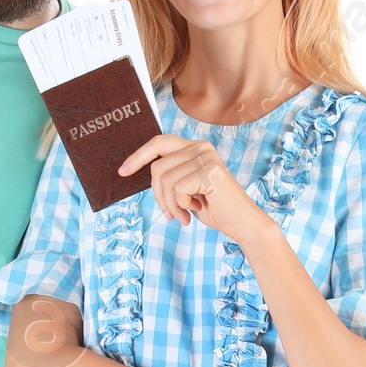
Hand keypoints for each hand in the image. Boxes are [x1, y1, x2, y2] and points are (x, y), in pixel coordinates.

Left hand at [119, 132, 265, 244]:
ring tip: (184, 214)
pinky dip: (181, 205)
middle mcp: (201, 147)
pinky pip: (178, 189)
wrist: (242, 224)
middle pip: (158, 166)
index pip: (159, 143)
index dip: (139, 156)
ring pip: (165, 179)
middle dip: (158, 194)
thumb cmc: (215, 208)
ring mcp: (206, 157)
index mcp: (196, 147)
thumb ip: (171, 176)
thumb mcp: (187, 189)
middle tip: (170, 213)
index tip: (122, 171)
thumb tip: (143, 170)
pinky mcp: (209, 172)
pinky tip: (194, 211)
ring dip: (170, 204)